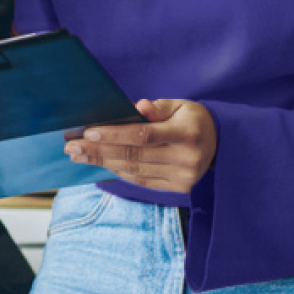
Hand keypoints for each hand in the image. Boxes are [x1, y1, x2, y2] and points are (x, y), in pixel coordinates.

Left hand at [65, 99, 217, 192]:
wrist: (222, 144)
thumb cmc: (194, 119)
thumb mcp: (181, 105)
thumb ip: (159, 108)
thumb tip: (138, 106)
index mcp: (186, 133)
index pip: (144, 135)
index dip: (114, 135)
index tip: (88, 132)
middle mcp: (185, 158)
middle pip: (134, 155)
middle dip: (98, 151)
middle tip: (72, 147)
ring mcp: (182, 177)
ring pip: (135, 170)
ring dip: (103, 162)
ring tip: (79, 155)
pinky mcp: (178, 188)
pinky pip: (142, 180)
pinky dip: (120, 172)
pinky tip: (101, 163)